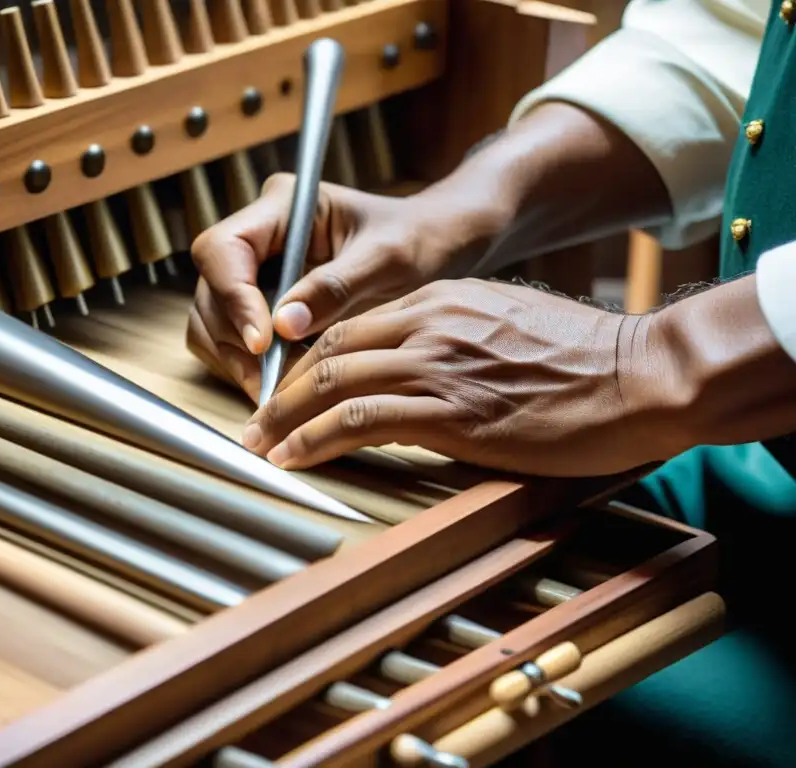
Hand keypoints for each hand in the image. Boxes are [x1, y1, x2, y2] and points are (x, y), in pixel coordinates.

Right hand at [186, 174, 489, 401]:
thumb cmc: (416, 239)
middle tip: (268, 383)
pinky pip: (230, 338)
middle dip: (234, 338)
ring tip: (275, 391)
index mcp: (283, 206)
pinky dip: (244, 365)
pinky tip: (278, 384)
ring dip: (234, 358)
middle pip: (211, 289)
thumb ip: (335, 288)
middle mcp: (258, 235)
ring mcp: (254, 269)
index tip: (263, 342)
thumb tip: (282, 326)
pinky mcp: (259, 302)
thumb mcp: (386, 260)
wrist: (434, 244)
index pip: (224, 249)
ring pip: (212, 319)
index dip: (234, 298)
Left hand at [240, 278, 673, 476]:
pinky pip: (359, 419)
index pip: (351, 327)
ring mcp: (438, 366)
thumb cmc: (585, 359)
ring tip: (260, 446)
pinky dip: (316, 439)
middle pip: (328, 351)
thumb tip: (424, 368)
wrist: (641, 374)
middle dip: (281, 389)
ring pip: (332, 383)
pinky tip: (293, 458)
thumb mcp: (508, 326)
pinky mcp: (451, 412)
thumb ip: (456, 337)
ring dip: (285, 419)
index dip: (307, 360)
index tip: (286, 389)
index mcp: (441, 300)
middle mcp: (429, 324)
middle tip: (254, 421)